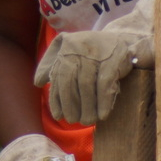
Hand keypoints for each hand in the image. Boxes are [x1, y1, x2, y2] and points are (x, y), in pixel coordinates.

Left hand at [33, 0, 153, 125]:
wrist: (123, 40)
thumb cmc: (91, 49)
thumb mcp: (68, 49)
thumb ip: (52, 64)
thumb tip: (38, 82)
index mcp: (66, 46)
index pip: (58, 76)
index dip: (57, 98)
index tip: (58, 116)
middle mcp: (79, 48)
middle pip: (70, 81)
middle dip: (70, 104)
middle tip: (73, 121)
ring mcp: (96, 53)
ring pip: (86, 85)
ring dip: (86, 107)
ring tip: (87, 121)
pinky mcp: (113, 60)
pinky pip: (105, 84)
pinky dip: (103, 102)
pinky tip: (102, 115)